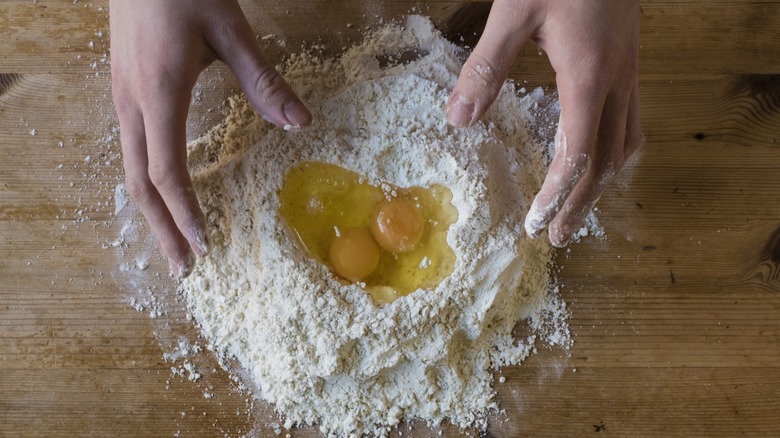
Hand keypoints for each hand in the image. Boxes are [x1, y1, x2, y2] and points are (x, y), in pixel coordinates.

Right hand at [110, 0, 310, 276]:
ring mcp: (123, 99)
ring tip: (173, 244)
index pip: (166, 170)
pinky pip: (132, 150)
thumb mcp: (229, 30)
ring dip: (152, 213)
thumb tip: (300, 124)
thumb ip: (263, 80)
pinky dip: (148, 186)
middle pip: (140, 184)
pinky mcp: (126, 91)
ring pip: (131, 170)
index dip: (185, 213)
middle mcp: (132, 104)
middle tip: (184, 271)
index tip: (206, 247)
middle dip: (161, 231)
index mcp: (158, 94)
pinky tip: (164, 196)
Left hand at [446, 0, 640, 246]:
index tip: (536, 222)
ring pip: (625, 144)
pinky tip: (601, 158)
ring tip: (579, 211)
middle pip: (606, 161)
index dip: (559, 194)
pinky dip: (616, 151)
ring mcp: (629, 73)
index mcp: (588, 76)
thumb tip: (458, 120)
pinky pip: (631, 120)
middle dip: (581, 203)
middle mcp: (616, 82)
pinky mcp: (628, 64)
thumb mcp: (513, 13)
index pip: (578, 154)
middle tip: (557, 237)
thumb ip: (485, 68)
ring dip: (602, 183)